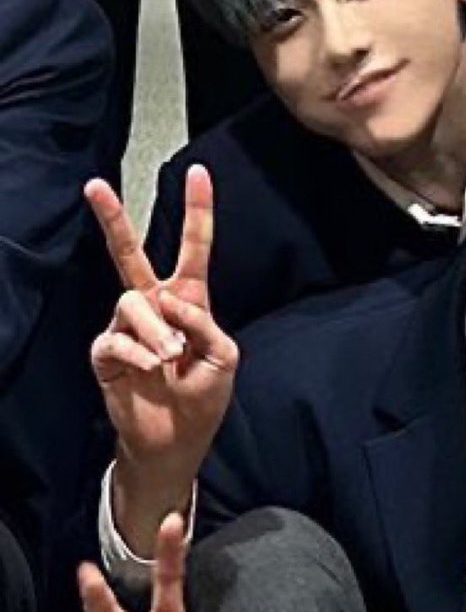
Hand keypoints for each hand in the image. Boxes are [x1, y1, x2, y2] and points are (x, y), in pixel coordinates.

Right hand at [87, 166, 236, 551]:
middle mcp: (154, 305)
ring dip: (156, 330)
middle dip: (113, 218)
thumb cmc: (203, 396)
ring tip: (171, 356)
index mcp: (189, 300)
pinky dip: (139, 353)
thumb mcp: (224, 357)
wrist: (176, 440)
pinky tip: (153, 369)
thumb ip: (205, 323)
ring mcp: (127, 327)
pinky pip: (116, 338)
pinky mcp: (106, 352)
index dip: (197, 211)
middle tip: (95, 185)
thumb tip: (169, 302)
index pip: (194, 248)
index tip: (198, 171)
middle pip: (131, 254)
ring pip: (133, 302)